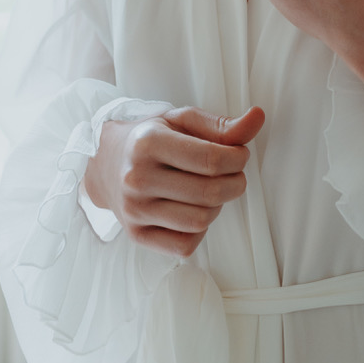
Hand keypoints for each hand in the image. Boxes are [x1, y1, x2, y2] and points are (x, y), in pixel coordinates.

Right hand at [83, 105, 264, 256]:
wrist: (105, 163)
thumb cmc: (151, 138)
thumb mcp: (182, 121)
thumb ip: (222, 125)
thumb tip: (258, 117)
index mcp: (149, 143)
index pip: (211, 159)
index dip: (238, 158)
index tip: (241, 155)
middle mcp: (137, 178)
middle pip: (209, 192)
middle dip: (236, 183)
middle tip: (234, 174)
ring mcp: (134, 210)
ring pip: (200, 220)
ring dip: (218, 206)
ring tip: (212, 191)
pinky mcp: (136, 235)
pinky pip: (185, 245)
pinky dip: (199, 231)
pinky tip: (193, 210)